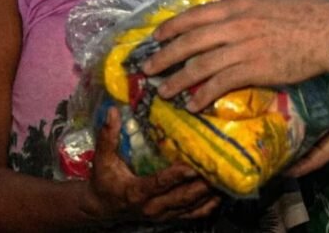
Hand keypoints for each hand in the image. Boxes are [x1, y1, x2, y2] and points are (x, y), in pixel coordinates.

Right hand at [82, 107, 220, 222]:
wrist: (102, 208)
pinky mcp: (169, 217)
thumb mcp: (102, 159)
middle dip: (202, 185)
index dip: (176, 176)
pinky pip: (192, 214)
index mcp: (136, 191)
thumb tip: (112, 110)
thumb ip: (107, 136)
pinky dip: (208, 206)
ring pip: (190, 206)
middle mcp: (152, 206)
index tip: (192, 166)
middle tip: (220, 169)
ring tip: (226, 179)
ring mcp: (162, 214)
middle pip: (182, 197)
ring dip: (209, 194)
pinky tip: (221, 195)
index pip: (159, 183)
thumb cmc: (104, 181)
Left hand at [143, 0, 328, 111]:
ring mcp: (242, 48)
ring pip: (200, 65)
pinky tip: (193, 104)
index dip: (172, 28)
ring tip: (164, 92)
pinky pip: (220, 84)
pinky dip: (203, 95)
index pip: (195, 15)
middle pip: (190, 42)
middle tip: (147, 70)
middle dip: (164, 56)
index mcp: (239, 5)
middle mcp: (235, 25)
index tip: (155, 38)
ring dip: (178, 80)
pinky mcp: (253, 70)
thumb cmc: (307, 10)